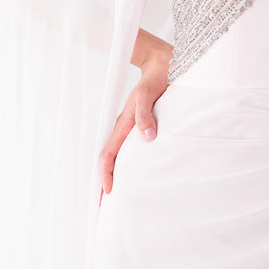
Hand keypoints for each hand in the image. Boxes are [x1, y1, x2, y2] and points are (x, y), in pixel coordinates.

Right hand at [99, 48, 170, 194]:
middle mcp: (127, 128)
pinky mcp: (145, 125)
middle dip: (108, 180)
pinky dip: (132, 163)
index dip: (106, 174)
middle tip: (108, 204)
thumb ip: (145, 115)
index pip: (109, 154)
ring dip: (119, 173)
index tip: (108, 192)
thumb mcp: (149, 95)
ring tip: (123, 193)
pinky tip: (140, 172)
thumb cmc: (155, 79)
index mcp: (124, 123)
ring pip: (122, 155)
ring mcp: (135, 127)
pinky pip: (135, 148)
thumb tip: (147, 138)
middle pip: (112, 159)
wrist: (162, 65)